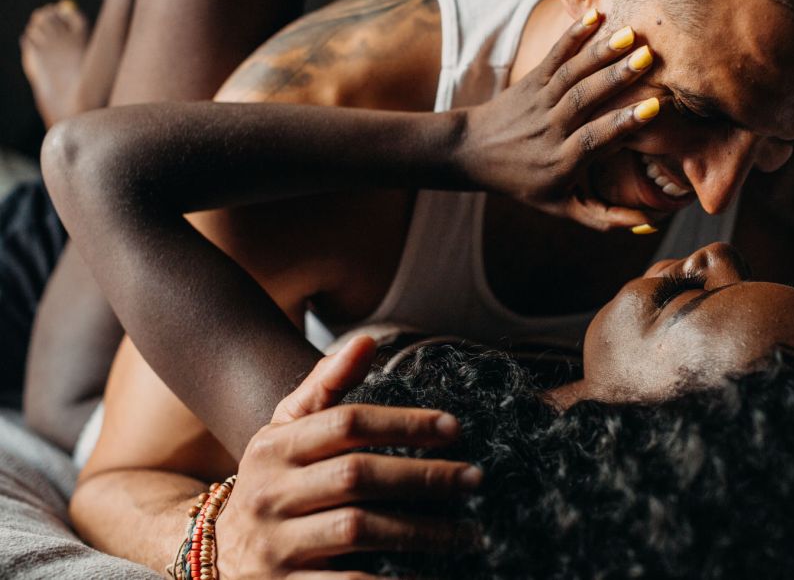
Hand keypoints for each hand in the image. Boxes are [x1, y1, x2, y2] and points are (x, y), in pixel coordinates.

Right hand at [217, 337, 481, 578]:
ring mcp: (276, 545)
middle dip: (422, 476)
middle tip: (473, 479)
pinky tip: (426, 576)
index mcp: (275, 447)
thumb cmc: (272, 481)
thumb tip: (366, 340)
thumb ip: (325, 387)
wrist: (217, 555)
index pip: (346, 423)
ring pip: (357, 529)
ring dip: (420, 531)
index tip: (454, 428)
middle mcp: (271, 493)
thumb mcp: (284, 431)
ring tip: (468, 532)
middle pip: (356, 475)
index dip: (403, 423)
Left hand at [458, 11, 662, 230]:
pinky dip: (574, 35)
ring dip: (602, 52)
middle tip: (649, 59)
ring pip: (571, 74)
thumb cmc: (526, 183)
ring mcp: (538, 101)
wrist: (473, 152)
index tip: (652, 109)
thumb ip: (605, 217)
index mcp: (560, 161)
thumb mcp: (562, 208)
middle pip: (582, 100)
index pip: (593, 139)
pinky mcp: (531, 80)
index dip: (621, 124)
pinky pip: (554, 56)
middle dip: (615, 78)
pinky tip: (597, 15)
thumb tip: (650, 222)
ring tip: (632, 35)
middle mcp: (549, 129)